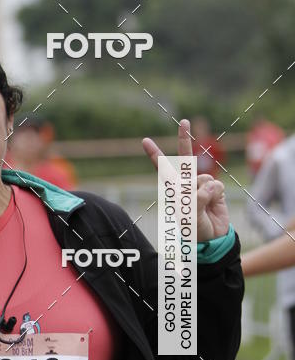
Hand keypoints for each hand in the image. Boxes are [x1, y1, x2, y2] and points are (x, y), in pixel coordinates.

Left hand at [142, 119, 229, 241]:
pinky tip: (213, 205)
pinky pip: (216, 185)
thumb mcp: (189, 219)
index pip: (163, 169)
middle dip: (184, 138)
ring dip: (206, 192)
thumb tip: (205, 187)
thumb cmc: (194, 230)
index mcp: (174, 190)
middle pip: (185, 158)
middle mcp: (186, 184)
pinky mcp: (215, 189)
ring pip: (205, 177)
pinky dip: (216, 195)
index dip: (155, 155)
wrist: (212, 238)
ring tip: (204, 207)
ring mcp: (201, 185)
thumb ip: (195, 202)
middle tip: (184, 121)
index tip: (145, 141)